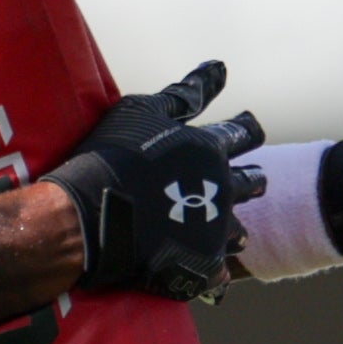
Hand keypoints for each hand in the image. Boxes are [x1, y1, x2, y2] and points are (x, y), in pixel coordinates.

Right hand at [48, 60, 264, 298]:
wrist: (89, 217)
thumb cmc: (112, 156)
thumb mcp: (145, 111)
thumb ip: (185, 93)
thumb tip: (220, 67)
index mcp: (211, 149)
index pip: (243, 133)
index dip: (247, 130)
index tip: (251, 128)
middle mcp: (223, 189)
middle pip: (250, 183)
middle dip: (251, 180)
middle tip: (253, 180)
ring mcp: (214, 230)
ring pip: (238, 231)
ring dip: (234, 229)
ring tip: (233, 232)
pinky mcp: (202, 266)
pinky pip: (218, 274)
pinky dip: (214, 273)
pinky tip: (210, 276)